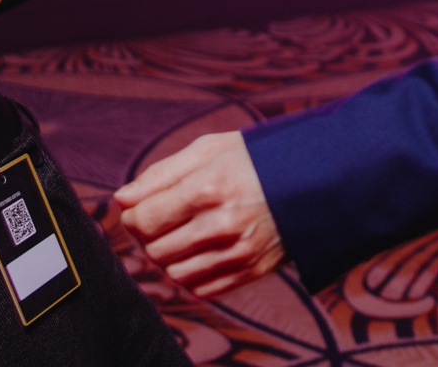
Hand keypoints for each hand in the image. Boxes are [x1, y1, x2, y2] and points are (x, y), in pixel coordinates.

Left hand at [116, 131, 285, 298]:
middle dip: (147, 236)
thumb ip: (161, 174)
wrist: (315, 181)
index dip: (132, 215)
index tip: (138, 206)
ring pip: (173, 273)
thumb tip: (122, 198)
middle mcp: (222, 225)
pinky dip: (189, 273)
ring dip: (167, 256)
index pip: (145, 219)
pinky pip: (200, 288)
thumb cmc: (255, 159)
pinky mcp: (250, 272)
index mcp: (208, 187)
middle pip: (155, 249)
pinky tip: (198, 250)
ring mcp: (238, 253)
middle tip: (158, 219)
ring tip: (179, 233)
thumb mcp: (209, 149)